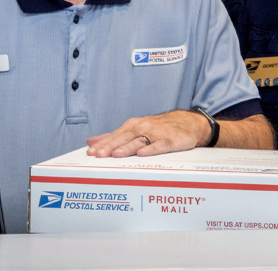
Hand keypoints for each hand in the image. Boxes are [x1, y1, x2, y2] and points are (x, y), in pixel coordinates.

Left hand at [86, 110, 209, 157]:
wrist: (187, 122)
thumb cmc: (159, 128)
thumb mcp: (136, 128)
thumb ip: (114, 136)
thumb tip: (92, 142)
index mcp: (133, 126)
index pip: (114, 136)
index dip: (102, 144)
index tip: (90, 152)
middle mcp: (143, 127)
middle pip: (124, 138)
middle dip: (110, 146)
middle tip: (98, 155)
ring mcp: (157, 133)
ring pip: (139, 141)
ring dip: (127, 147)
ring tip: (115, 154)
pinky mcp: (170, 140)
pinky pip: (160, 145)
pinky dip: (151, 149)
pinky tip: (142, 154)